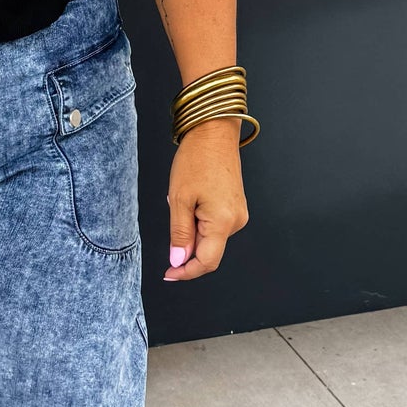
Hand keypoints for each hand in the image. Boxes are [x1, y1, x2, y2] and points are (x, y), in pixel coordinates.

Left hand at [164, 119, 249, 280]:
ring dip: (193, 232)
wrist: (214, 132)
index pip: (207, 262)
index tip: (168, 274)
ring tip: (183, 202)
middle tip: (172, 224)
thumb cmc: (197, 159)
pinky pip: (216, 226)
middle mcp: (236, 221)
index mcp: (223, 222)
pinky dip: (199, 223)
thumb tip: (179, 260)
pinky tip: (192, 201)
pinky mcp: (235, 207)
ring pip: (211, 238)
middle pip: (209, 251)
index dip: (186, 272)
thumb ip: (180, 234)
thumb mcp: (179, 199)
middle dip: (187, 248)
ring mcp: (238, 214)